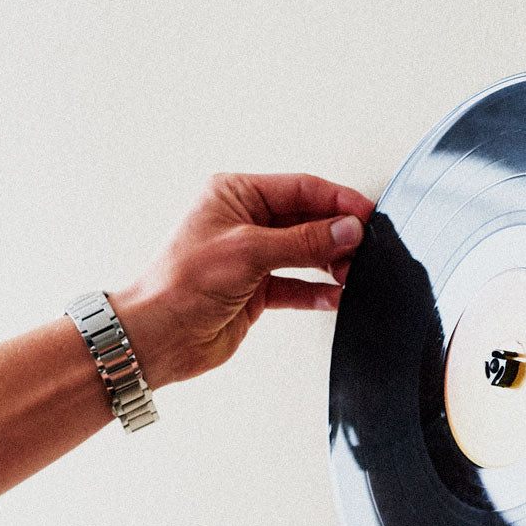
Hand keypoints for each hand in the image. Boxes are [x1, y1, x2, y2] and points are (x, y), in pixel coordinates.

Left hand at [113, 173, 374, 386]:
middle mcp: (244, 223)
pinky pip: (296, 286)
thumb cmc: (180, 285)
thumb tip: (346, 229)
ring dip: (331, 263)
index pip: (300, 189)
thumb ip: (303, 241)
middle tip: (364, 248)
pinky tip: (334, 295)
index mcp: (234, 195)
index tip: (366, 215)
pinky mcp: (255, 291)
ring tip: (353, 272)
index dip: (337, 201)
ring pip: (305, 254)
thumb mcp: (249, 252)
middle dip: (337, 234)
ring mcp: (251, 258)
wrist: (159, 336)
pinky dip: (316, 291)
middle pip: (306, 220)